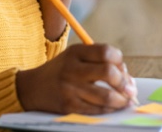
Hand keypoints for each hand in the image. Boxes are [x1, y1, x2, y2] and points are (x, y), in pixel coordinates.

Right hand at [15, 43, 136, 114]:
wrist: (31, 88)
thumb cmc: (61, 71)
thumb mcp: (74, 57)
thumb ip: (98, 62)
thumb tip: (129, 80)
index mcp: (75, 52)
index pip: (107, 52)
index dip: (120, 62)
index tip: (123, 70)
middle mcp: (72, 68)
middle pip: (108, 72)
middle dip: (124, 83)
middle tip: (130, 90)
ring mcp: (70, 88)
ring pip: (106, 96)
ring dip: (121, 100)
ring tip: (125, 101)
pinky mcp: (68, 106)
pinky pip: (96, 110)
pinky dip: (109, 110)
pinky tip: (112, 108)